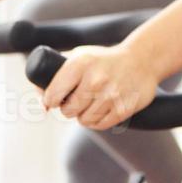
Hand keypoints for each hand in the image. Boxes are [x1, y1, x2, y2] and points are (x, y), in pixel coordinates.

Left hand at [37, 44, 159, 130]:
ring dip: (85, 115)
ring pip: (84, 120)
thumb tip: (39, 105)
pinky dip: (98, 121)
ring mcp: (111, 95)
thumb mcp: (79, 57)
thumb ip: (54, 75)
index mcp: (80, 63)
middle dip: (69, 108)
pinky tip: (102, 109)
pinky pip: (100, 125)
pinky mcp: (123, 108)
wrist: (142, 60)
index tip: (56, 98)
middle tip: (77, 100)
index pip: (52, 95)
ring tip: (92, 103)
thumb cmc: (103, 60)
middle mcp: (95, 79)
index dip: (52, 100)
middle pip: (68, 111)